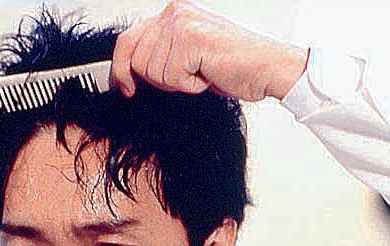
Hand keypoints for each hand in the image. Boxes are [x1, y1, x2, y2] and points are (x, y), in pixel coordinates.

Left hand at [112, 0, 307, 100]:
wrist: (268, 69)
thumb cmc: (232, 65)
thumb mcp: (186, 55)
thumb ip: (160, 52)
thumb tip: (128, 69)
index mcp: (173, 14)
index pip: (127, 40)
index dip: (121, 68)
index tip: (126, 88)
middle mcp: (175, 12)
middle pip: (137, 61)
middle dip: (160, 79)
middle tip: (189, 76)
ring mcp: (183, 23)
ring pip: (153, 72)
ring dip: (178, 83)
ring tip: (202, 72)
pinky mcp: (192, 39)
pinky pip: (172, 78)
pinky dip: (191, 86)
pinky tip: (209, 74)